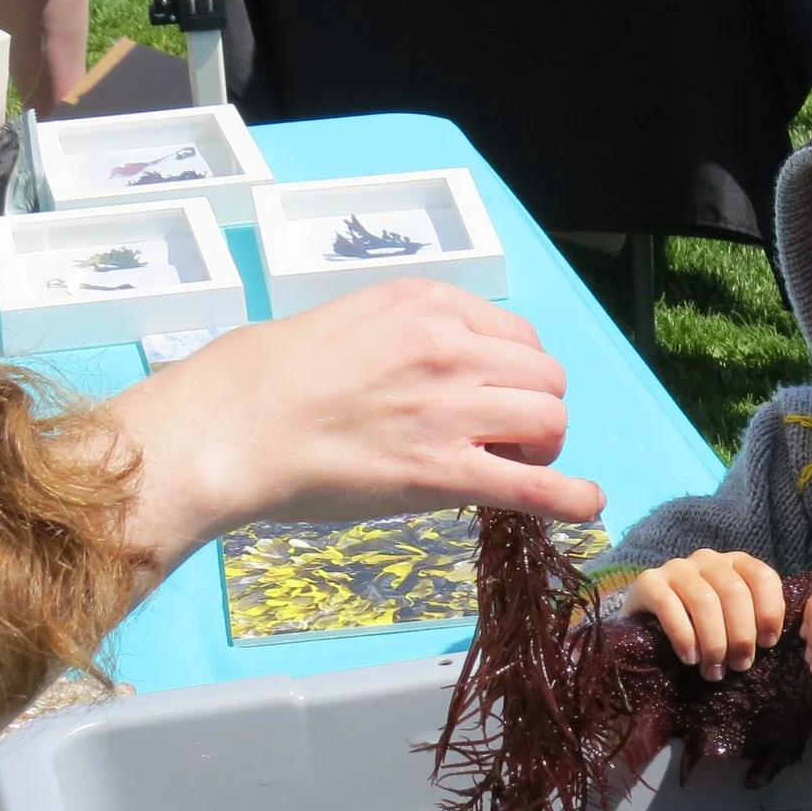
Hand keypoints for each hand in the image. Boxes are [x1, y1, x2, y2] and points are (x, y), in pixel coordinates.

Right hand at [106, 280, 604, 565]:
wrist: (225, 429)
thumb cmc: (259, 378)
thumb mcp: (345, 321)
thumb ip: (402, 337)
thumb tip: (431, 368)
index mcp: (426, 304)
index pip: (516, 334)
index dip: (516, 372)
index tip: (495, 398)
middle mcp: (449, 346)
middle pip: (545, 376)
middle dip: (536, 409)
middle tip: (506, 439)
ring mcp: (450, 408)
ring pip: (552, 420)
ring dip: (545, 447)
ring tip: (513, 465)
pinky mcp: (443, 471)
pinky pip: (536, 485)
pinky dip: (572, 497)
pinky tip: (586, 506)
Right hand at [625, 551, 785, 678]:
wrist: (648, 621)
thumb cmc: (701, 624)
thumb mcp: (732, 618)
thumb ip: (753, 620)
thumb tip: (771, 642)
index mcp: (736, 563)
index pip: (763, 577)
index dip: (770, 612)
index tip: (767, 645)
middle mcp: (708, 559)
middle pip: (734, 593)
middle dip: (741, 635)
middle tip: (739, 666)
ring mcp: (677, 568)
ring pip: (704, 601)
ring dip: (714, 642)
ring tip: (714, 670)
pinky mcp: (648, 582)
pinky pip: (668, 606)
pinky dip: (683, 635)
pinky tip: (690, 658)